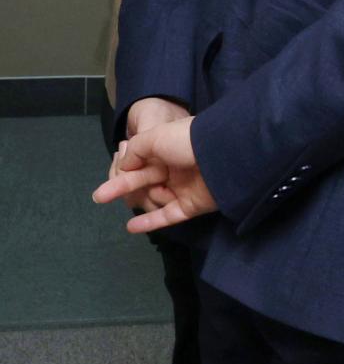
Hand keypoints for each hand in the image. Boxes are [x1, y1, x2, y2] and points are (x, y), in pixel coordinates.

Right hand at [93, 117, 217, 233]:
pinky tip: (130, 227)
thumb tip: (124, 166)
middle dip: (121, 187)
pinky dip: (150, 222)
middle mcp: (177, 168)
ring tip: (149, 194)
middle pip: (144, 181)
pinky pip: (168, 216)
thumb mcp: (155, 136)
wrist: (224, 154)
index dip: (125, 170)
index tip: (110, 175)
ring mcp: (186, 187)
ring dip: (147, 198)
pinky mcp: (193, 206)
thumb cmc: (187, 141)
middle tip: (98, 197)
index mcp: (169, 149)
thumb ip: (135, 150)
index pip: (142, 162)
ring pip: (156, 198)